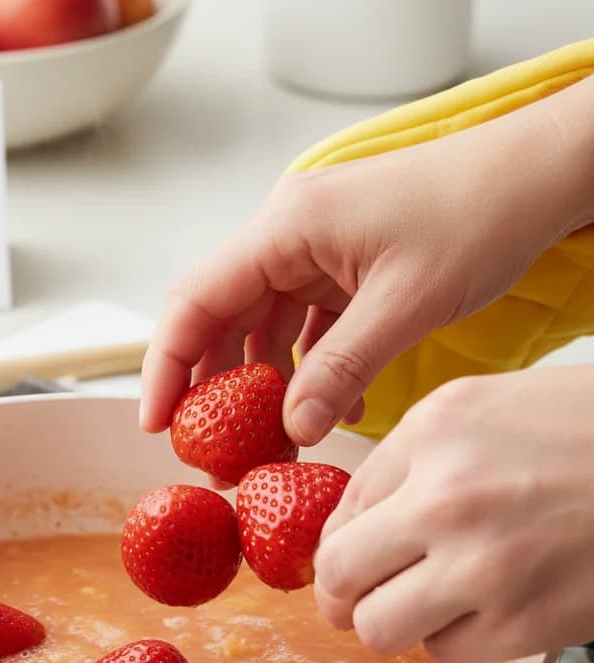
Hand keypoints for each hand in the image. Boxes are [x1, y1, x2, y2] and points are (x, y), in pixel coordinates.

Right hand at [140, 75, 593, 448]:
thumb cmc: (479, 212)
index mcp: (286, 228)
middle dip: (212, 389)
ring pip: (259, 329)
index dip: (165, 366)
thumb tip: (294, 428)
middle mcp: (287, 238)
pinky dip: (308, 371)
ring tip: (266, 444)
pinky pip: (304, 330)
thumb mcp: (406, 301)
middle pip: (219, 318)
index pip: (195, 300)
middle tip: (212, 451)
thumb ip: (341, 368)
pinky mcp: (339, 272)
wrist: (539, 177)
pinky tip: (330, 407)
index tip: (158, 424)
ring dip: (261, 387)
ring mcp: (312, 254)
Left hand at [313, 365, 593, 662]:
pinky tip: (482, 612)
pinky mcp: (526, 624)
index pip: (340, 510)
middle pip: (338, 575)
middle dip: (343, 593)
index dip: (342, 541)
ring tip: (422, 606)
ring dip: (393, 623)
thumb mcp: (486, 408)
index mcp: (434, 433)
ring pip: (378, 629)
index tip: (354, 556)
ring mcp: (485, 566)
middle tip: (359, 595)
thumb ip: (409, 460)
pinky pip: (444, 655)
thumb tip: (352, 521)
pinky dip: (452, 642)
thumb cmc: (593, 433)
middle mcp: (448, 498)